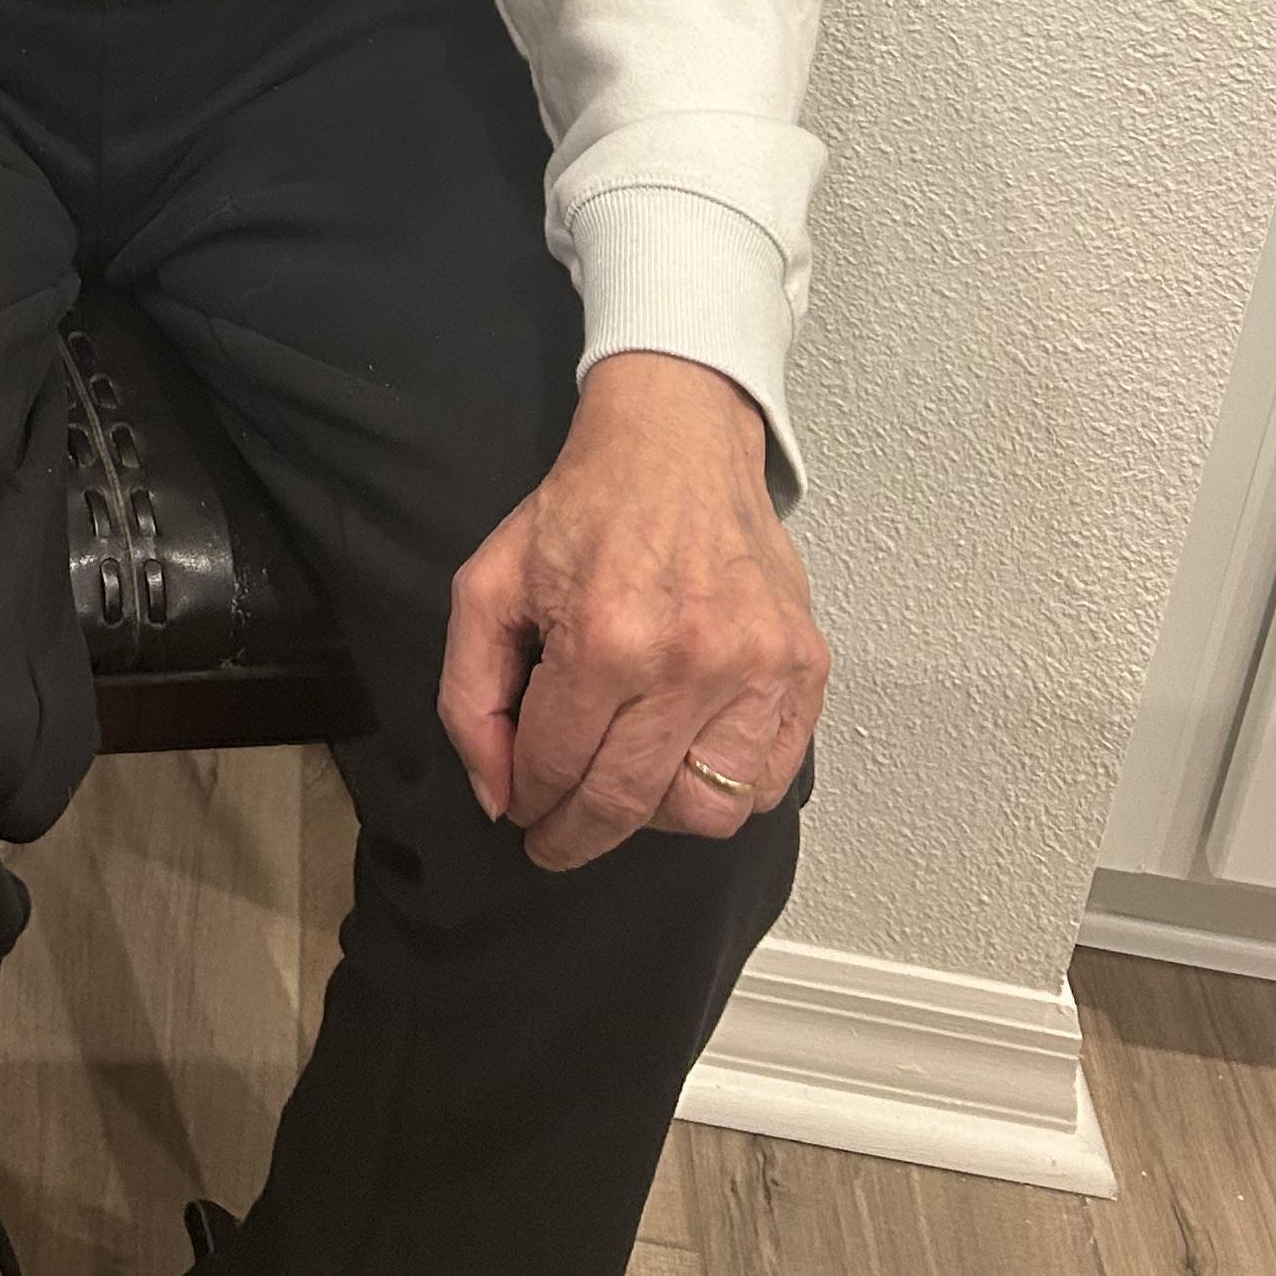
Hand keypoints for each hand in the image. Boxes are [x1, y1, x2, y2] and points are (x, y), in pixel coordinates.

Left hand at [438, 352, 827, 870]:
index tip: (521, 807)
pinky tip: (686, 756)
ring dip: (655, 814)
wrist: (675, 441)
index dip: (526, 801)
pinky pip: (770, 781)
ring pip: (706, 811)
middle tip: (556, 834)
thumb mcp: (488, 584)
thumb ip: (470, 696)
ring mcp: (758, 668)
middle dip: (575, 833)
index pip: (555, 768)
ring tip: (627, 781)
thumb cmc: (582, 511)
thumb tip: (497, 796)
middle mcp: (690, 661)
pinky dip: (727, 789)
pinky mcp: (805, 667)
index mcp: (605, 637)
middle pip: (625, 804)